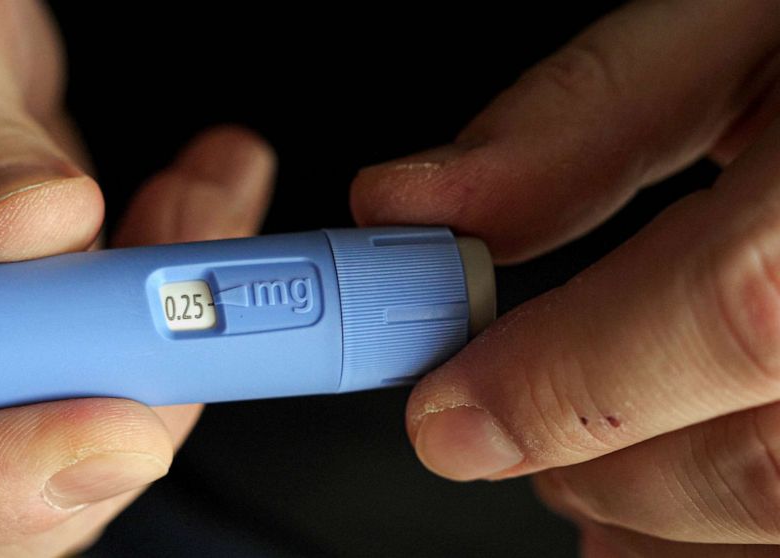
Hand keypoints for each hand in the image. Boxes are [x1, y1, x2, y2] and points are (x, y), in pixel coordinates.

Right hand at [0, 2, 272, 555]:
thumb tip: (31, 227)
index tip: (112, 426)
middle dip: (122, 404)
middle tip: (201, 314)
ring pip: (83, 442)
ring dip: (175, 336)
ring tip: (200, 205)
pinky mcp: (30, 352)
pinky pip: (126, 375)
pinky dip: (188, 301)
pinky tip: (203, 202)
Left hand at [352, 1, 779, 554]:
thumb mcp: (750, 13)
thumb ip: (588, 115)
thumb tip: (421, 205)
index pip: (741, 307)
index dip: (565, 384)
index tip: (448, 417)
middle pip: (772, 464)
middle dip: (601, 470)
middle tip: (517, 428)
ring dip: (669, 530)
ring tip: (607, 467)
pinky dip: (737, 542)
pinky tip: (700, 502)